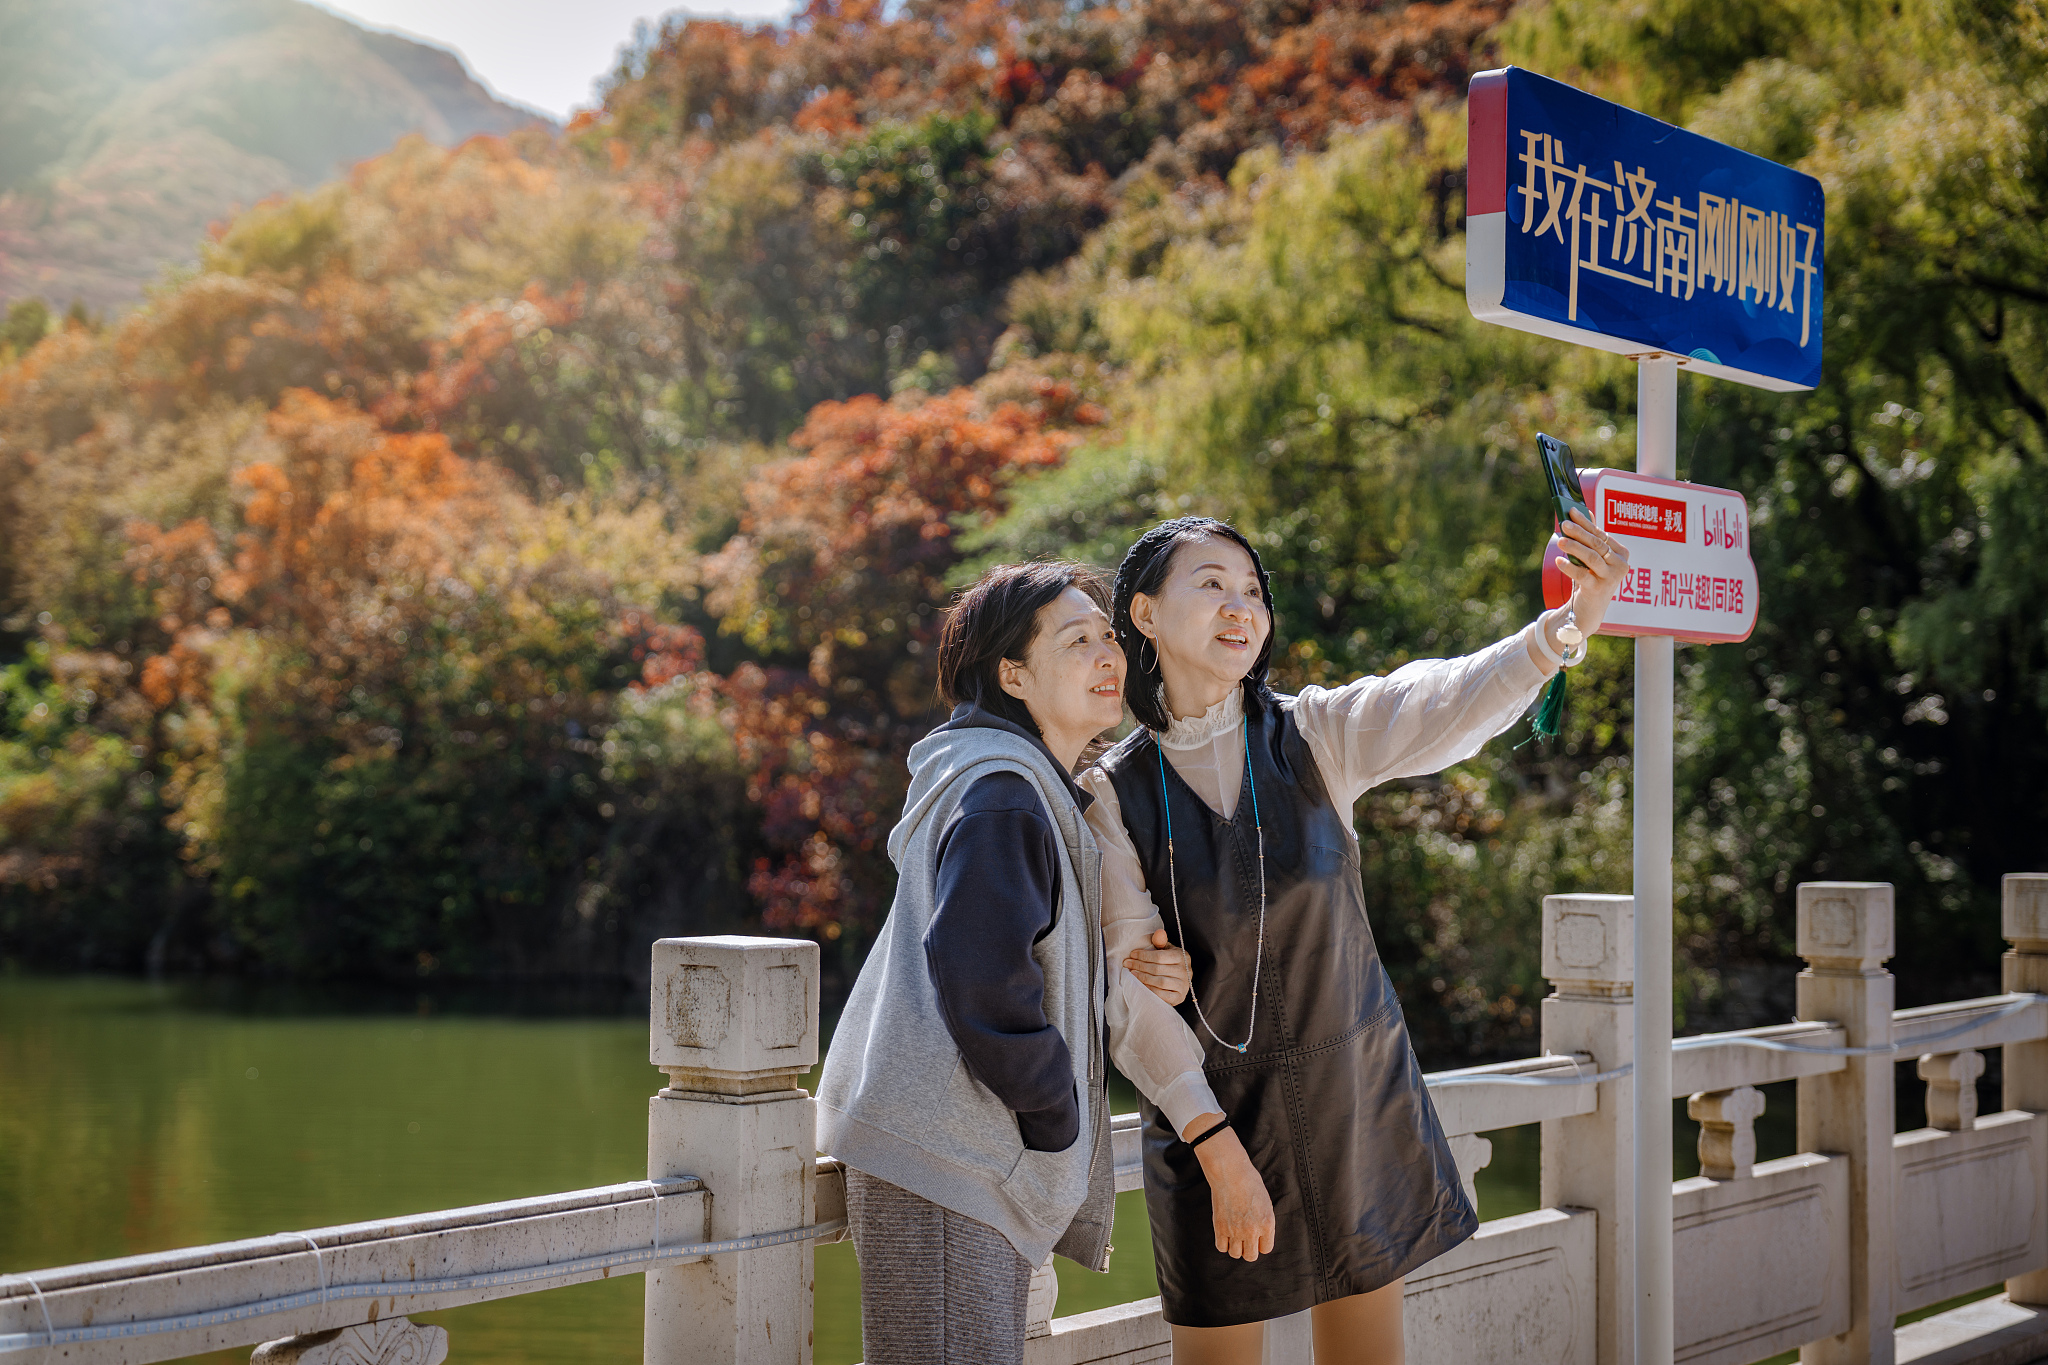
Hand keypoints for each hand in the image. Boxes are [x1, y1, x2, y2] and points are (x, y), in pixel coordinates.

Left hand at [1124, 929, 1191, 1006]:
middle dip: (1139, 966)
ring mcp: (1183, 985)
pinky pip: (1162, 995)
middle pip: (1157, 969)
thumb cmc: (1170, 963)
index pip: (1159, 956)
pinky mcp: (1179, 997)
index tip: (1132, 954)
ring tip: (1132, 974)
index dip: (1144, 955)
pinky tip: (1141, 985)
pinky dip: (1150, 990)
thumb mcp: (1167, 950)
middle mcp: (1185, 971)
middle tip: (1127, 964)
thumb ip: (1161, 942)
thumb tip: (1159, 932)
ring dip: (1143, 978)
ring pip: (1159, 982)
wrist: (1181, 981)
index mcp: (1182, 956)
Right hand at [1182, 1115, 1275, 1260]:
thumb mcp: (1266, 1203)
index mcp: (1267, 1224)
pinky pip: (1221, 1247)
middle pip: (1251, 1256)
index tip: (1257, 1237)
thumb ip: (1264, 1222)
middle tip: (1245, 1239)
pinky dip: (1223, 1244)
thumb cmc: (1250, 1183)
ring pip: (1235, 1254)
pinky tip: (1225, 1234)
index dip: (1261, 1244)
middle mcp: (1252, 1230)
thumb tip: (1260, 1236)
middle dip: (1249, 1249)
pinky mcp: (1220, 1227)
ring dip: (1236, 1247)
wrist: (1231, 1173)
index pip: (1266, 1249)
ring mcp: (1235, 1230)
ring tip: (1235, 1236)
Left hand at [1554, 508, 1632, 638]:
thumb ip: (1591, 537)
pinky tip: (1558, 561)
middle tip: (1564, 524)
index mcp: (1621, 554)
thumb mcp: (1592, 558)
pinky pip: (1582, 575)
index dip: (1585, 522)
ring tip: (1560, 540)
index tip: (1571, 511)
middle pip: (1596, 544)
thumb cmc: (1590, 579)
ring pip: (1591, 558)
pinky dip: (1569, 567)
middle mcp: (1620, 565)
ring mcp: (1611, 578)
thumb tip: (1584, 513)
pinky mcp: (1598, 590)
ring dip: (1574, 547)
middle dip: (1579, 532)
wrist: (1589, 609)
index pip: (1601, 534)